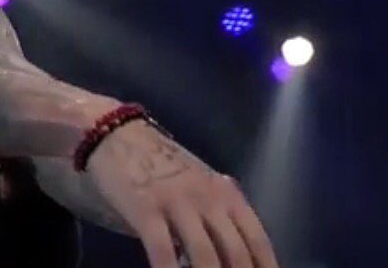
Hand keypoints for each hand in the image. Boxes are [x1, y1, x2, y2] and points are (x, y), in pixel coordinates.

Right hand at [84, 120, 278, 267]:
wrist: (121, 134)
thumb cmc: (164, 166)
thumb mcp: (202, 185)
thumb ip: (219, 215)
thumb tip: (235, 257)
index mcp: (227, 194)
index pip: (257, 240)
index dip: (266, 267)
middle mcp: (209, 198)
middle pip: (235, 253)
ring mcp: (178, 202)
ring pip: (203, 255)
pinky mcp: (146, 208)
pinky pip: (161, 249)